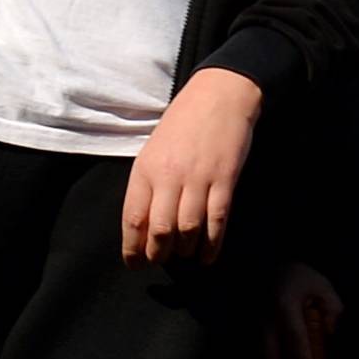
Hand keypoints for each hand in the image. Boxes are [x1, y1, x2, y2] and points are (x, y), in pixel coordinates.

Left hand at [120, 69, 262, 264]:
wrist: (219, 96)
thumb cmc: (183, 123)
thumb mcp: (153, 149)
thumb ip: (148, 184)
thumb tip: (145, 224)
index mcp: (146, 169)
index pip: (134, 218)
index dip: (133, 247)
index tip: (135, 263)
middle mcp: (169, 176)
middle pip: (161, 229)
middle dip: (159, 253)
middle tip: (162, 261)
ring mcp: (199, 178)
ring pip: (188, 229)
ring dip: (186, 250)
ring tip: (186, 256)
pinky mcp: (225, 180)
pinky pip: (217, 220)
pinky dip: (213, 243)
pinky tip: (209, 255)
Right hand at [265, 263, 342, 358]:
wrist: (272, 264)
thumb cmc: (300, 277)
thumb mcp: (322, 285)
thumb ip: (331, 307)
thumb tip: (331, 330)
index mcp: (285, 304)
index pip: (295, 335)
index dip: (301, 357)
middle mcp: (267, 317)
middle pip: (269, 351)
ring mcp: (256, 323)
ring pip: (261, 354)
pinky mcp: (252, 327)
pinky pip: (258, 350)